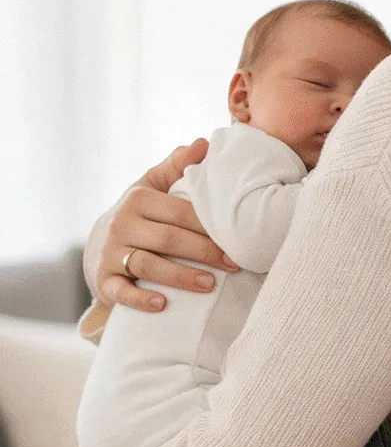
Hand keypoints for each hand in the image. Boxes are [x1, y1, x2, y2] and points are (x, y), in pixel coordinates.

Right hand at [96, 145, 224, 312]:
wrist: (98, 248)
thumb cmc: (137, 216)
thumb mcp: (150, 188)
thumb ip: (176, 166)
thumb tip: (205, 143)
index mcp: (138, 199)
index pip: (179, 212)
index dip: (208, 226)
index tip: (235, 238)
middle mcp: (122, 224)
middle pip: (168, 239)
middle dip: (203, 252)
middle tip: (233, 264)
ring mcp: (111, 254)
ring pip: (149, 266)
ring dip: (180, 277)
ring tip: (210, 285)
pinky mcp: (104, 282)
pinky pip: (122, 292)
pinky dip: (141, 299)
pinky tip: (162, 304)